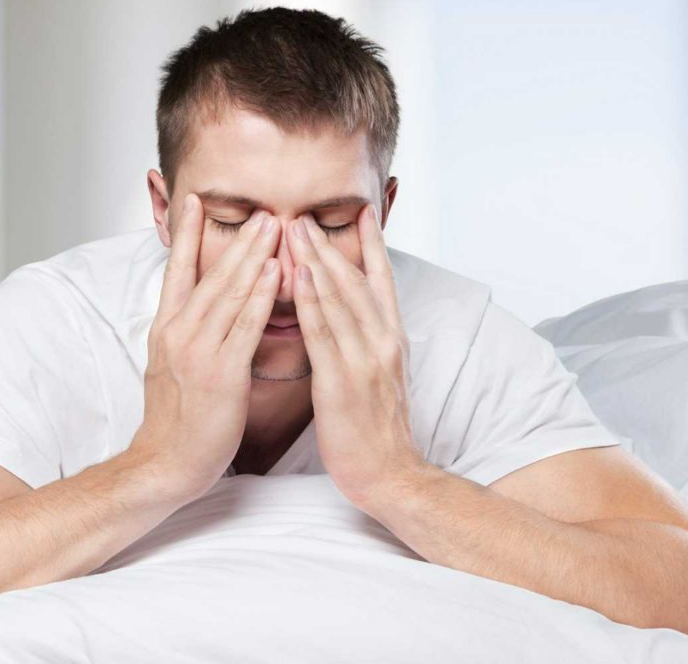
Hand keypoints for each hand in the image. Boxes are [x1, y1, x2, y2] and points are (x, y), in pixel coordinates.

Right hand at [130, 193, 281, 500]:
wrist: (165, 463)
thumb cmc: (175, 418)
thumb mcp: (170, 364)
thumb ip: (186, 331)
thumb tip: (201, 307)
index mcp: (165, 327)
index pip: (176, 269)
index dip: (186, 233)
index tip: (194, 200)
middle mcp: (178, 332)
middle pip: (211, 274)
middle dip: (238, 238)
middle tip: (262, 208)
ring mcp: (198, 350)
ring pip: (229, 293)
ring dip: (254, 256)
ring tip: (275, 226)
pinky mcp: (220, 372)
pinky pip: (246, 326)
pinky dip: (261, 296)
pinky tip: (276, 274)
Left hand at [287, 203, 425, 511]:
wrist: (391, 475)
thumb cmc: (376, 428)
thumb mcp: (377, 375)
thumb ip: (364, 342)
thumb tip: (344, 316)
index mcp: (391, 338)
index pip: (381, 281)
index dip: (372, 245)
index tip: (361, 212)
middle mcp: (383, 341)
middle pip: (355, 281)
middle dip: (329, 245)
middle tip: (304, 213)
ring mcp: (366, 359)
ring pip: (339, 299)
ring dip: (316, 261)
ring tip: (295, 230)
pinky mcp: (344, 382)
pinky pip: (324, 334)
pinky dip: (312, 302)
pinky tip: (298, 277)